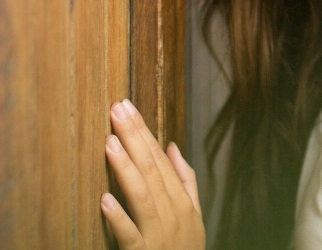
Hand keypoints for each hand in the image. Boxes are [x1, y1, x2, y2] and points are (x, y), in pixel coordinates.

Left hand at [101, 99, 205, 249]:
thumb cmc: (186, 248)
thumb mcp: (193, 213)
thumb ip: (184, 179)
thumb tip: (172, 147)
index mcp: (182, 200)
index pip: (161, 159)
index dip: (144, 132)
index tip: (128, 108)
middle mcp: (172, 213)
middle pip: (152, 170)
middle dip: (134, 138)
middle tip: (118, 110)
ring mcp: (158, 234)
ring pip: (142, 196)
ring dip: (125, 169)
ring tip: (110, 143)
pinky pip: (130, 235)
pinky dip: (119, 218)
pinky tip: (105, 201)